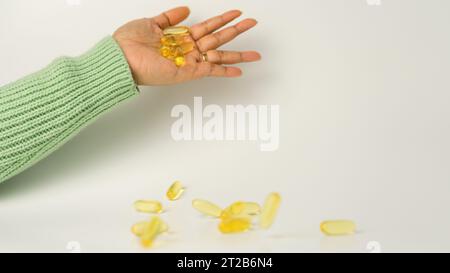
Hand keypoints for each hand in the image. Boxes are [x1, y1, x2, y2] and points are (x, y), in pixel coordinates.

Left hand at [113, 6, 260, 85]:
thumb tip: (187, 8)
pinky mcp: (186, 73)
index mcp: (180, 37)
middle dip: (236, 31)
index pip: (207, 26)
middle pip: (217, 39)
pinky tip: (239, 70)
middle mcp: (187, 49)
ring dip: (237, 53)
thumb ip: (171, 17)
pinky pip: (209, 71)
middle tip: (253, 23)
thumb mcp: (152, 22)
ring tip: (255, 52)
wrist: (119, 57)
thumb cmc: (130, 41)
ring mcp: (188, 62)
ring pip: (218, 56)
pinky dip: (224, 71)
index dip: (222, 19)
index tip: (237, 13)